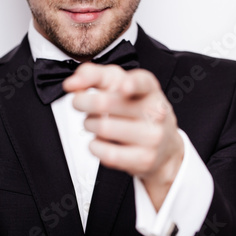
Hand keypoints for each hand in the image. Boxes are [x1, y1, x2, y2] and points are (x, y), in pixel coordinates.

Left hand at [63, 64, 183, 210]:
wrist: (164, 147)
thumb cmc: (135, 108)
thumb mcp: (119, 84)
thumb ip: (93, 76)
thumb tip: (72, 83)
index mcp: (149, 88)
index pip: (141, 82)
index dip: (130, 84)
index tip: (122, 87)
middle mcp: (155, 111)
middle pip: (105, 103)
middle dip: (82, 101)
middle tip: (79, 103)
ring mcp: (152, 136)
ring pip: (103, 128)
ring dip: (89, 124)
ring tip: (94, 123)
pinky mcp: (144, 159)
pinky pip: (107, 154)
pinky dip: (95, 146)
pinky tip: (99, 142)